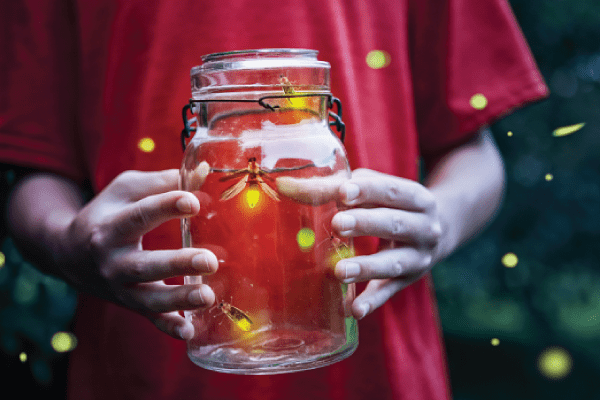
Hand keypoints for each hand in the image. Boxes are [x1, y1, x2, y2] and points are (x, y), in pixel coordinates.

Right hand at [55, 170, 216, 339]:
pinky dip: (167, 327)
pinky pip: (148, 319)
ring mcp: (119, 287)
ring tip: (208, 296)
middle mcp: (111, 261)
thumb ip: (163, 182)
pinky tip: (189, 330)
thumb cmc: (107, 213)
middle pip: (144, 266)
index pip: (139, 215)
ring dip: (178, 300)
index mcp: (110, 226)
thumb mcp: (126, 191)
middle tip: (210, 261)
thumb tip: (203, 172)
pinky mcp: (129, 303)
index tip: (193, 201)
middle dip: (177, 264)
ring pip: (148, 298)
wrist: (67, 252)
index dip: (166, 206)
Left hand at [331, 169, 442, 319]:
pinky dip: (372, 302)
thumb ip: (334, 187)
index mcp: (416, 197)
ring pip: (393, 263)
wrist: (435, 231)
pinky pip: (388, 293)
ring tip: (340, 271)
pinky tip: (353, 309)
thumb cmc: (389, 204)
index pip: (392, 191)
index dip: (368, 190)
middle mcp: (424, 228)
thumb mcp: (373, 190)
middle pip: (395, 224)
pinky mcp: (408, 281)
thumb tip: (284, 186)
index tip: (343, 192)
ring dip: (367, 268)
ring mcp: (418, 258)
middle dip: (366, 224)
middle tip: (337, 224)